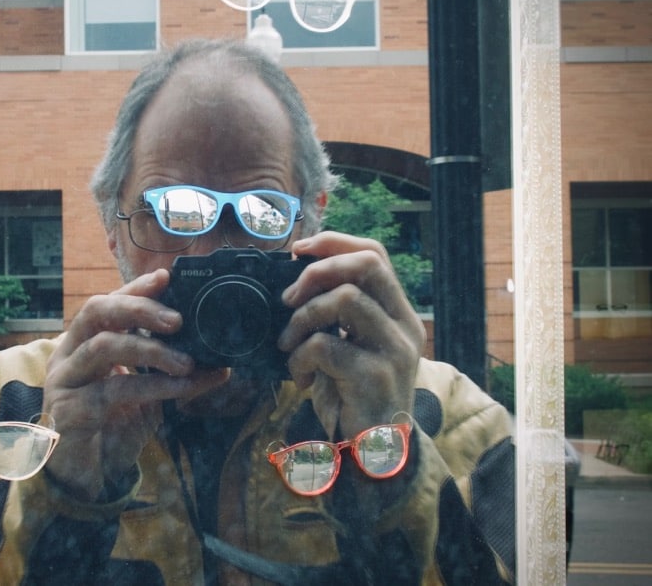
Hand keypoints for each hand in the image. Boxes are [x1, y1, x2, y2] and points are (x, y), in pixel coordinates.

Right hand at [42, 268, 228, 501]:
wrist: (84, 478)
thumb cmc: (112, 429)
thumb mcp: (147, 396)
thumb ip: (171, 374)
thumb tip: (218, 362)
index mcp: (82, 343)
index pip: (106, 303)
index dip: (135, 289)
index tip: (166, 278)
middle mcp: (67, 355)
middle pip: (96, 311)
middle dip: (140, 309)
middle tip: (178, 320)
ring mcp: (64, 380)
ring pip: (104, 346)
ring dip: (151, 350)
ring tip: (187, 361)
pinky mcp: (69, 410)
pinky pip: (114, 389)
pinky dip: (152, 385)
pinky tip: (178, 387)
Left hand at [278, 232, 425, 440]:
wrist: (374, 449)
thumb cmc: (354, 393)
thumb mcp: (349, 345)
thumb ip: (336, 314)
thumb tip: (294, 281)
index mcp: (397, 312)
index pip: (375, 254)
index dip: (335, 242)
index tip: (298, 250)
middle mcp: (404, 326)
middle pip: (367, 265)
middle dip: (318, 271)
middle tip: (289, 298)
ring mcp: (394, 350)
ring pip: (345, 300)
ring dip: (303, 318)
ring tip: (288, 343)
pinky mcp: (375, 376)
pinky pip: (327, 346)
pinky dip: (300, 357)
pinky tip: (298, 376)